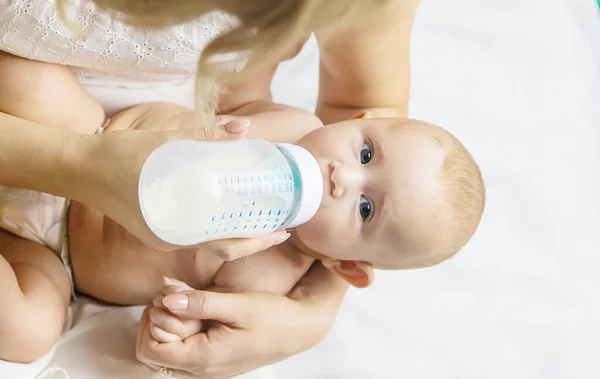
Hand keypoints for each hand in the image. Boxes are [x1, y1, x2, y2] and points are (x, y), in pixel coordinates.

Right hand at [80, 116, 288, 258]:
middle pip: (223, 248)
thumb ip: (206, 134)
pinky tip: (229, 209)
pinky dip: (217, 225)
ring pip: (210, 242)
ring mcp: (163, 236)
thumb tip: (244, 127)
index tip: (283, 230)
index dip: (259, 241)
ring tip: (262, 217)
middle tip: (281, 224)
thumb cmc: (121, 157)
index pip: (228, 246)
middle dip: (255, 240)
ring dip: (238, 233)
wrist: (79, 167)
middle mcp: (172, 239)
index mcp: (176, 229)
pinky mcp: (157, 228)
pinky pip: (195, 233)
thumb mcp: (165, 143)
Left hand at [136, 263, 348, 378]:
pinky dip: (183, 327)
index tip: (165, 298)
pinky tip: (194, 306)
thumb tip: (165, 299)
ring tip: (183, 298)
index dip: (150, 322)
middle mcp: (203, 369)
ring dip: (169, 324)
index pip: (151, 350)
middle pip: (155, 353)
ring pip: (170, 350)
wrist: (301, 328)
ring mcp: (210, 366)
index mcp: (204, 358)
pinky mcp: (216, 358)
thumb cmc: (273, 316)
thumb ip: (200, 302)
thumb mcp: (238, 304)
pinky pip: (186, 348)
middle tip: (171, 297)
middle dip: (156, 322)